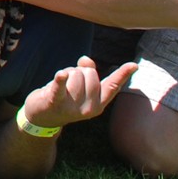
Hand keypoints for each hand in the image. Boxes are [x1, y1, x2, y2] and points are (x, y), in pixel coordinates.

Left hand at [18, 56, 137, 130]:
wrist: (43, 119)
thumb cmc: (65, 99)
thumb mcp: (80, 88)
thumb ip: (89, 73)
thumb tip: (86, 60)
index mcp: (98, 104)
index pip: (112, 86)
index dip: (122, 74)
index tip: (134, 65)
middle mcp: (89, 108)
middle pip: (89, 73)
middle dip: (78, 71)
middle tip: (68, 85)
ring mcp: (73, 107)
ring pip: (75, 73)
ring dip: (66, 74)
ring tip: (59, 88)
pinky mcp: (55, 102)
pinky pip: (60, 87)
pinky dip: (60, 79)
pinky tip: (61, 75)